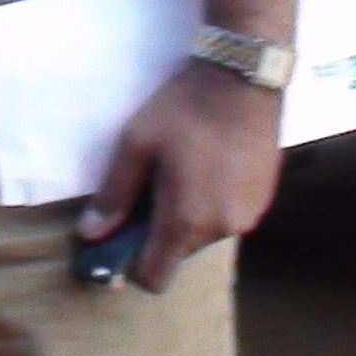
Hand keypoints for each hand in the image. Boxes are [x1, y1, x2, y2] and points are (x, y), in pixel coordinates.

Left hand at [81, 60, 282, 292]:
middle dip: (159, 231)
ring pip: (204, 234)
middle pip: (178, 253)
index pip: (155, 277)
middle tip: (150, 187)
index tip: (121, 237)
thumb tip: (91, 234)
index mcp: (185, 222)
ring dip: (188, 215)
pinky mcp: (264, 199)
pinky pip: (227, 216)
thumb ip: (114, 195)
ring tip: (182, 170)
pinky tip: (209, 166)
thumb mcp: (136, 145)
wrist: (243, 77)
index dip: (131, 265)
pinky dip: (212, 202)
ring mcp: (248, 216)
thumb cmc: (184, 109)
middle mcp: (221, 230)